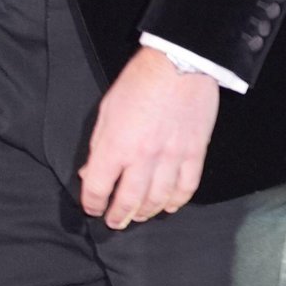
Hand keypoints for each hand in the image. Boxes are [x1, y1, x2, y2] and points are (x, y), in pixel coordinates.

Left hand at [79, 47, 218, 228]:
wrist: (180, 63)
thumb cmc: (139, 81)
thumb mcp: (107, 109)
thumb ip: (99, 144)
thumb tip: (90, 171)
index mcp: (117, 144)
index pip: (99, 186)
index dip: (92, 202)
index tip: (91, 207)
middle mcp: (144, 157)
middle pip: (129, 201)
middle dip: (118, 216)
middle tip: (114, 222)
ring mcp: (172, 158)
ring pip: (157, 200)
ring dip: (145, 212)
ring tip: (138, 216)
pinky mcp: (195, 154)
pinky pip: (186, 188)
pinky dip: (176, 202)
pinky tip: (168, 205)